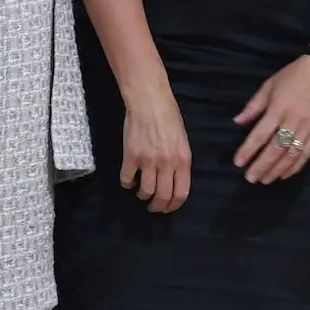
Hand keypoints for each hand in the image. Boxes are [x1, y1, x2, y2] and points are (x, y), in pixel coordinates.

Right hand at [120, 83, 191, 212]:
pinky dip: (127, 183)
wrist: (149, 101)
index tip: (168, 208)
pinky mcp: (130, 155)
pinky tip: (128, 181)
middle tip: (153, 207)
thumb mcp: (182, 140)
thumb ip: (180, 161)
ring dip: (142, 196)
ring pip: (145, 191)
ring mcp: (148, 160)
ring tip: (140, 193)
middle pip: (163, 196)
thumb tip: (174, 179)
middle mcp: (167, 163)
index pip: (181, 193)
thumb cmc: (169, 117)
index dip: (174, 205)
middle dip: (158, 206)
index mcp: (183, 160)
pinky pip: (127, 178)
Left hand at [233, 56, 309, 182]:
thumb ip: (253, 106)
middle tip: (250, 178)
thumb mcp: (268, 86)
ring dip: (277, 169)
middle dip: (262, 165)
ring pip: (292, 154)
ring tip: (265, 180)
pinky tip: (285, 174)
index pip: (261, 134)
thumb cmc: (291, 77)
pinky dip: (296, 166)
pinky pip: (307, 153)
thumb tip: (237, 122)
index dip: (249, 150)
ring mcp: (309, 128)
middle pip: (276, 149)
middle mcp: (294, 121)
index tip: (238, 162)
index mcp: (278, 108)